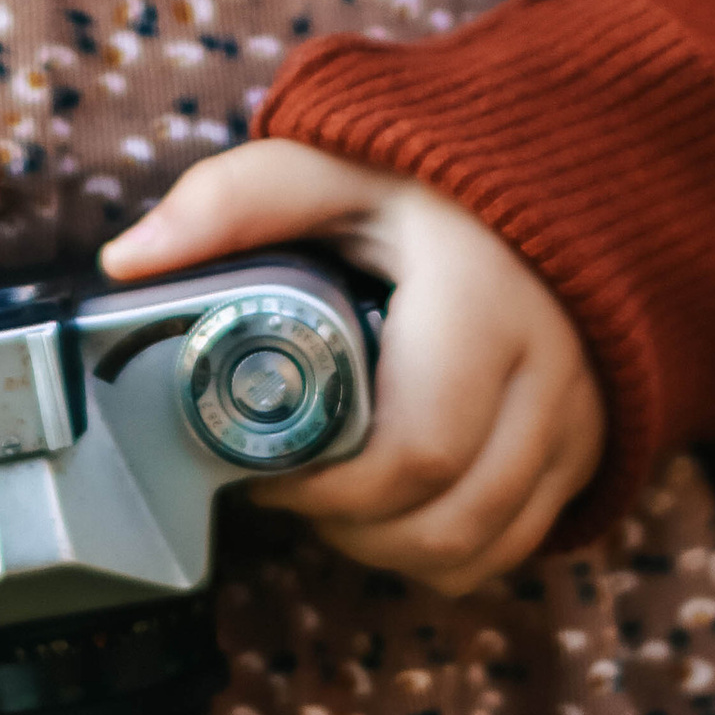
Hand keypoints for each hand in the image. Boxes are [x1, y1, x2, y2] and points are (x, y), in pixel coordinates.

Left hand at [100, 142, 605, 594]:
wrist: (561, 166)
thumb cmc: (427, 177)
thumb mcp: (331, 166)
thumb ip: (233, 201)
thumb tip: (127, 262)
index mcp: (484, 303)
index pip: (414, 451)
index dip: (327, 490)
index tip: (263, 468)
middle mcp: (550, 371)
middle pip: (447, 522)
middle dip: (349, 530)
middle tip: (287, 488)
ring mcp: (578, 417)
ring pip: (480, 549)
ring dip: (391, 548)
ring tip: (332, 497)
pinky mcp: (587, 447)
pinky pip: (515, 545)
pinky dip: (445, 548)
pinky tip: (393, 503)